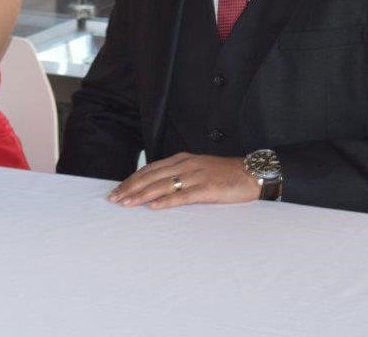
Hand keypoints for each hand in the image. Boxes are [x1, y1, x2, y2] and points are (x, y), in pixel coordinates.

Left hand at [107, 152, 258, 209]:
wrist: (252, 172)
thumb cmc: (225, 174)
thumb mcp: (198, 169)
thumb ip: (179, 175)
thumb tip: (158, 188)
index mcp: (181, 160)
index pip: (150, 169)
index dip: (132, 180)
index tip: (118, 190)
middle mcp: (185, 165)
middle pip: (151, 177)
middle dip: (131, 188)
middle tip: (115, 199)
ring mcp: (195, 176)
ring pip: (162, 185)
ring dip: (142, 195)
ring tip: (127, 203)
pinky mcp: (207, 188)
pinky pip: (183, 196)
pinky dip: (167, 201)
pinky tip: (154, 207)